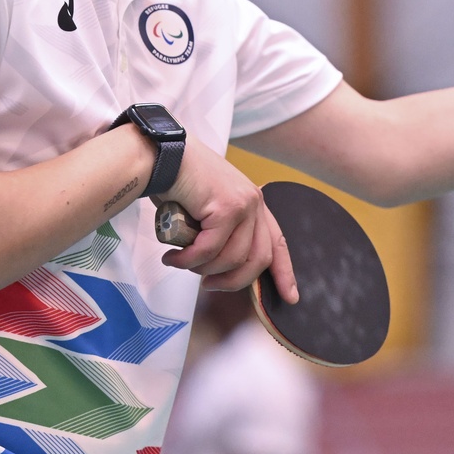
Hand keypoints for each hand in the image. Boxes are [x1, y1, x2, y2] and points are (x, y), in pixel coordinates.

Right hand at [157, 134, 298, 302]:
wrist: (162, 155)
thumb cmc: (179, 183)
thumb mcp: (209, 211)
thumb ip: (221, 233)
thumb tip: (220, 267)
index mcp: (254, 204)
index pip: (277, 242)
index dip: (284, 272)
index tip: (290, 297)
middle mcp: (255, 203)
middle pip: (258, 259)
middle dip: (233, 281)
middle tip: (208, 284)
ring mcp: (244, 204)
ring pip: (232, 259)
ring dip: (202, 269)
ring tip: (180, 261)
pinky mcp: (226, 208)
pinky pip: (210, 251)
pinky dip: (188, 260)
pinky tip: (173, 257)